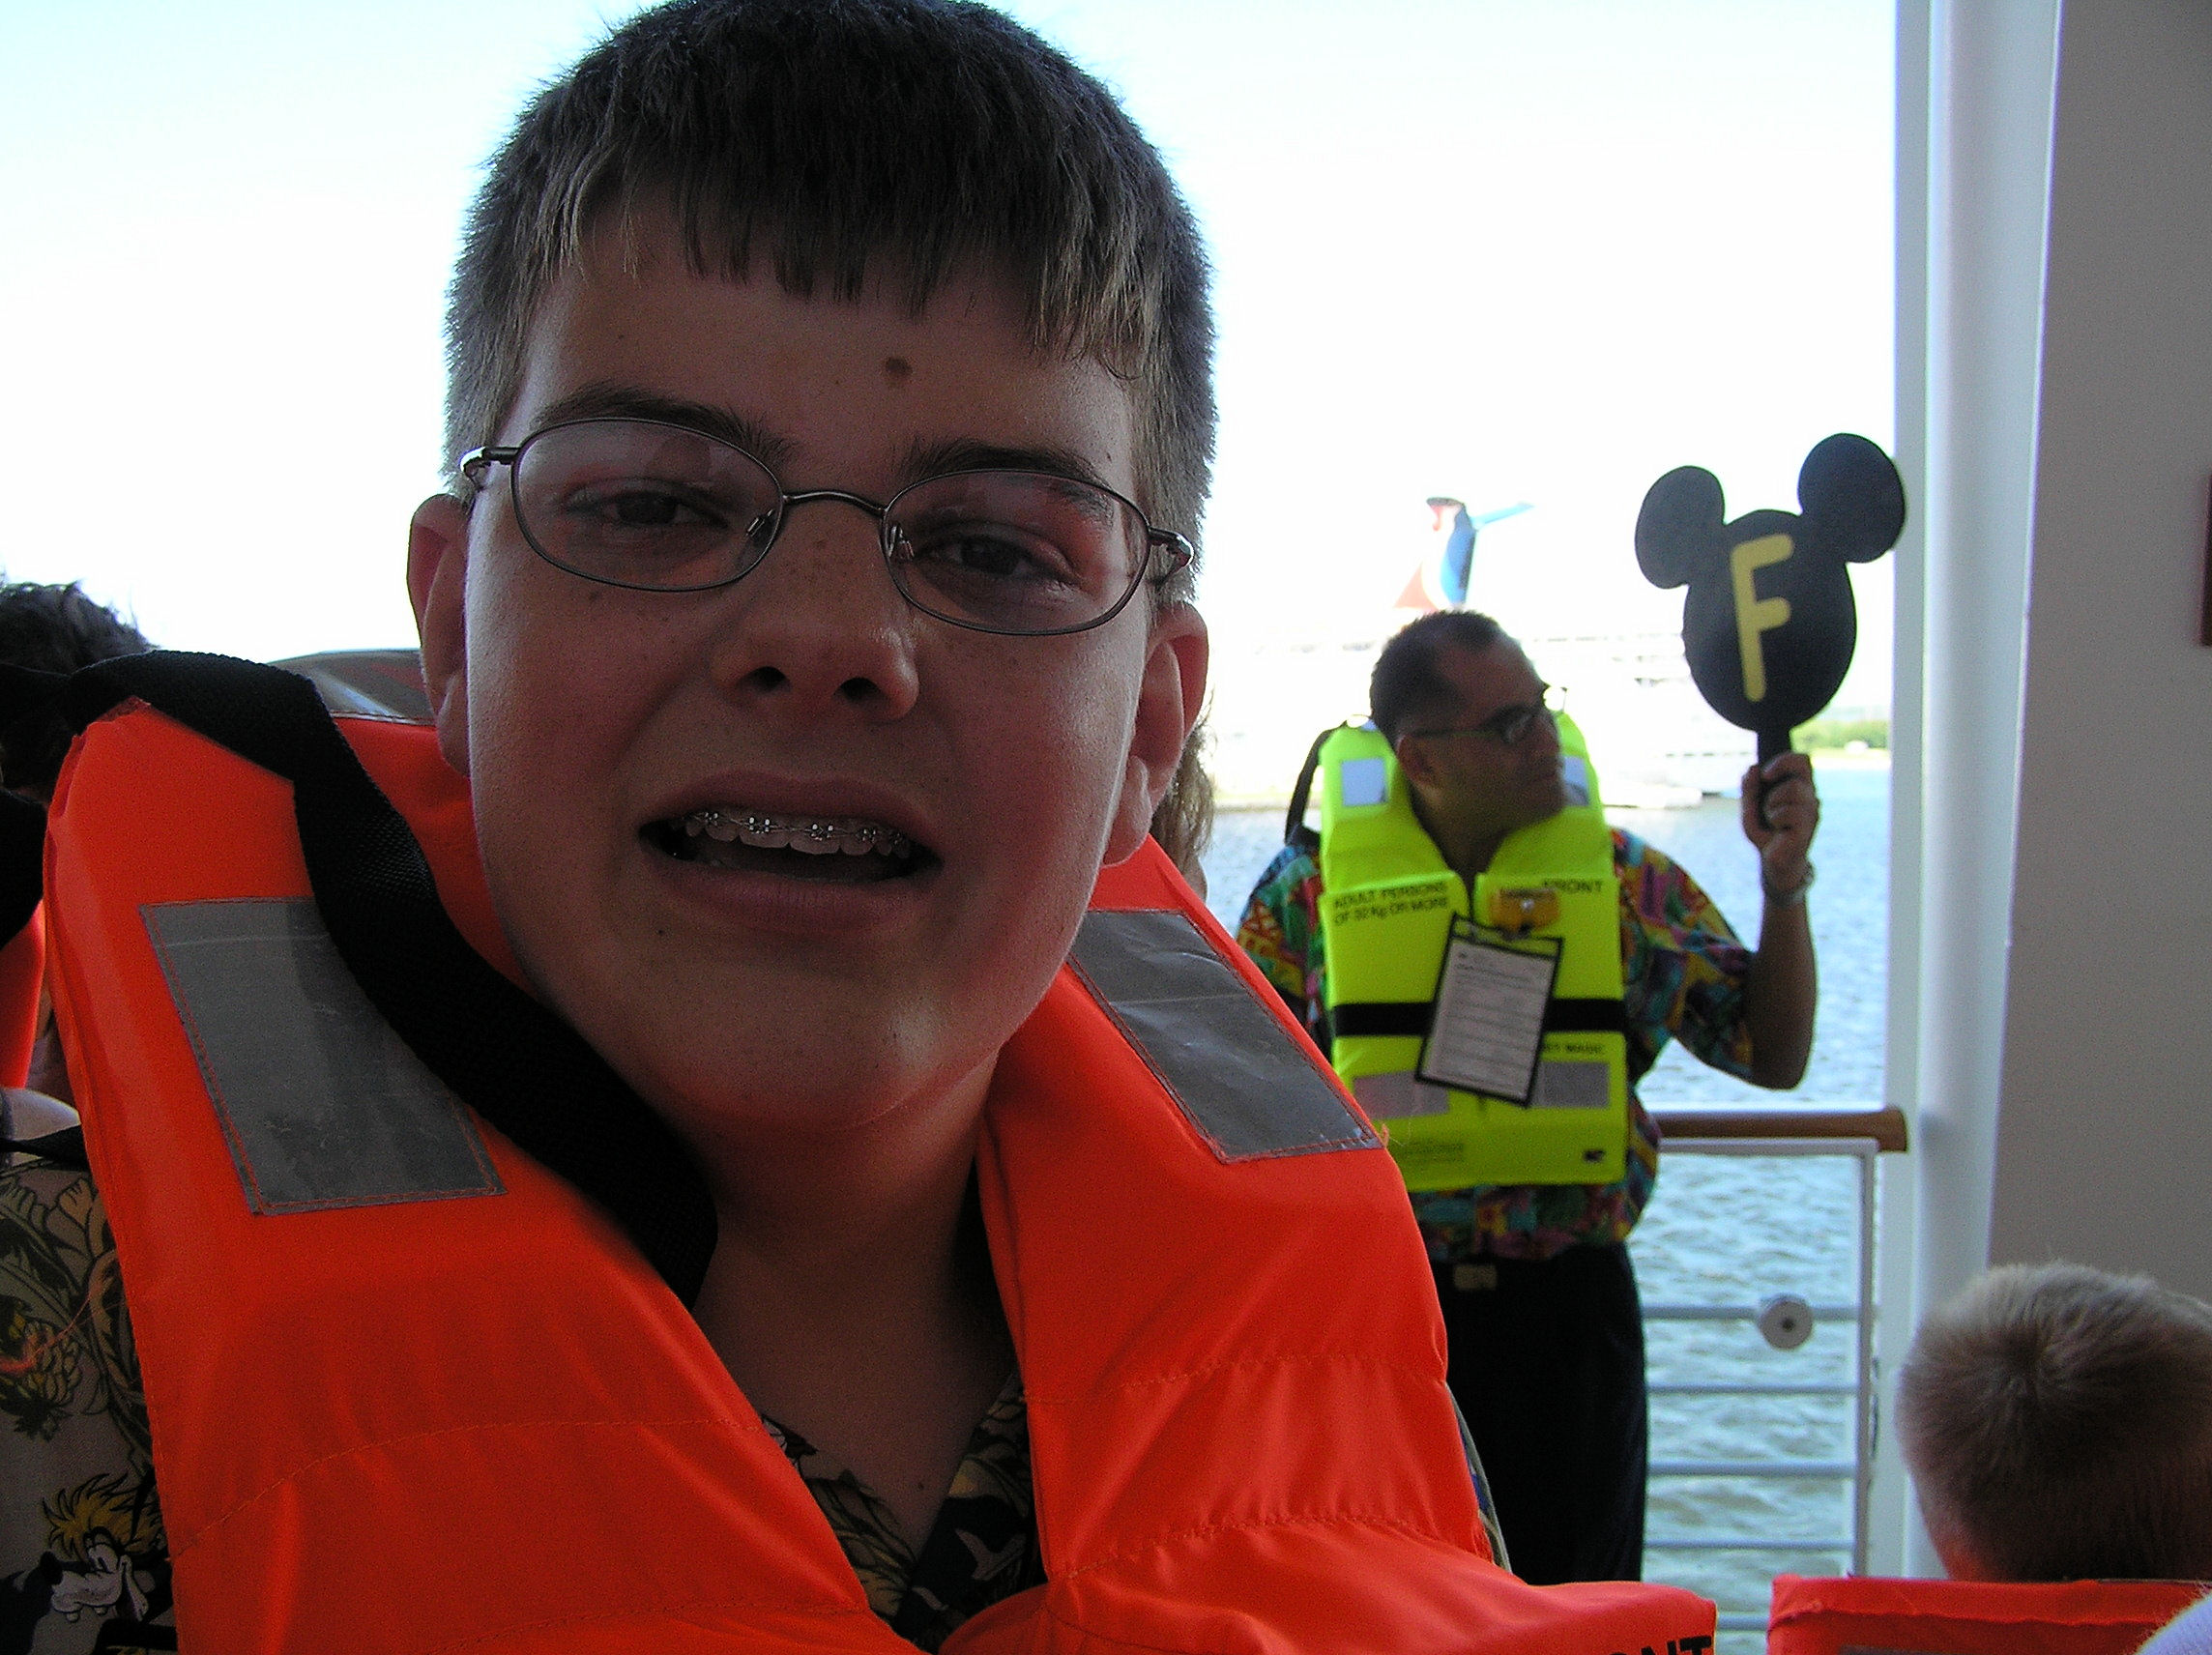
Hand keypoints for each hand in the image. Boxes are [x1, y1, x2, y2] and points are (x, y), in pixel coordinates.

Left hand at [1741, 753, 1817, 897]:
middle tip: (1766, 799)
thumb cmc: (1765, 832)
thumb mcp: (1750, 808)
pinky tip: (1778, 830)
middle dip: (1776, 778)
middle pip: (1800, 771)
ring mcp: (1812, 810)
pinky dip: (1775, 818)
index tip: (1766, 774)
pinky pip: (1789, 811)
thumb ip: (1749, 789)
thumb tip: (1753, 768)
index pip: (1803, 760)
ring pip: (1794, 789)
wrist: (1773, 861)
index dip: (1786, 760)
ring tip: (1772, 818)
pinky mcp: (1809, 826)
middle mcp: (1809, 795)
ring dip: (1773, 803)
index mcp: (1798, 786)